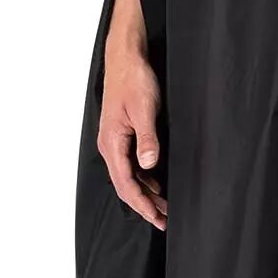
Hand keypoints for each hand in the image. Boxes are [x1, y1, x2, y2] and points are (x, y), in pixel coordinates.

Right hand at [97, 0, 167, 229]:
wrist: (125, 57)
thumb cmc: (133, 79)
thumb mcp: (145, 108)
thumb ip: (147, 138)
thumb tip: (149, 164)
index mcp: (113, 143)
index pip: (127, 184)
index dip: (144, 205)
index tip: (159, 219)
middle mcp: (111, 145)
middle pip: (127, 184)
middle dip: (146, 204)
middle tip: (166, 220)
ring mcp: (115, 140)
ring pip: (130, 175)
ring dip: (147, 191)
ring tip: (165, 206)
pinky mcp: (122, 133)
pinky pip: (131, 162)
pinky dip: (145, 176)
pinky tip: (157, 181)